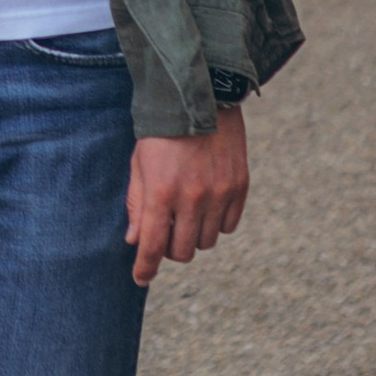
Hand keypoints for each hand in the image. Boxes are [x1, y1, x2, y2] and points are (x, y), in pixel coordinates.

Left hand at [125, 109, 248, 288]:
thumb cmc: (162, 132)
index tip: (141, 278)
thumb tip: (135, 241)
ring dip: (194, 236)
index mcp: (162, 192)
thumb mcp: (139, 165)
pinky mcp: (239, 187)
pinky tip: (207, 206)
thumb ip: (137, 205)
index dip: (146, 267)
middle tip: (166, 232)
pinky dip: (216, 223)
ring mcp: (219, 194)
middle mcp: (193, 198)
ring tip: (186, 215)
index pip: (153, 246)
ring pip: (207, 242)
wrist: (201, 97)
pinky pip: (228, 226)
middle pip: (183, 251)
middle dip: (171, 249)